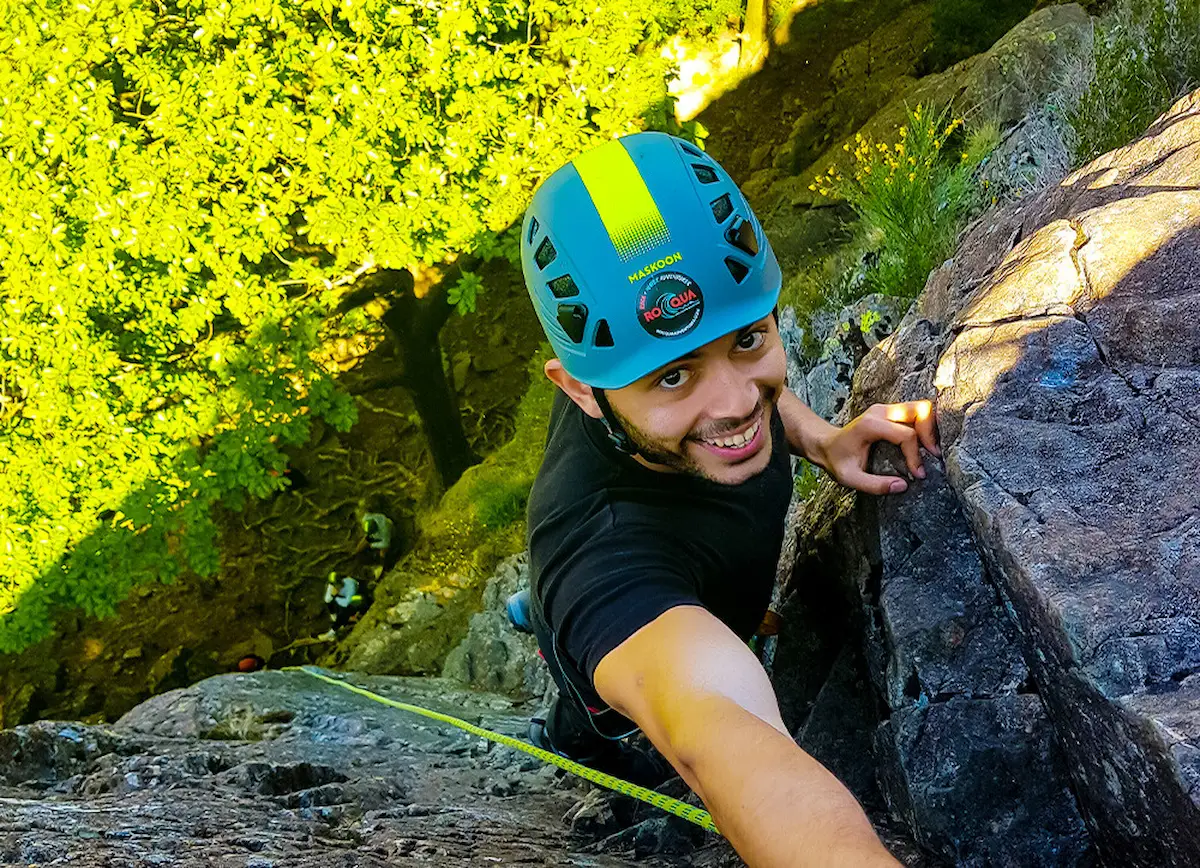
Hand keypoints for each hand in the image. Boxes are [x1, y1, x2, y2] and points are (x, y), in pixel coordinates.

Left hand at [812, 401, 939, 494]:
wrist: (825, 444)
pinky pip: (915, 413)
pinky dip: (924, 426)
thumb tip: (903, 486)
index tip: (918, 474)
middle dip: (931, 433)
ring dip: (930, 428)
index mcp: (870, 425)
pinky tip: (924, 444)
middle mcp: (880, 412)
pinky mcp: (890, 412)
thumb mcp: (849, 478)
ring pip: (921, 408)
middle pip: (920, 410)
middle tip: (933, 455)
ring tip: (931, 450)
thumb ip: (874, 485)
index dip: (915, 455)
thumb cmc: (836, 460)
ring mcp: (885, 409)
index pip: (906, 435)